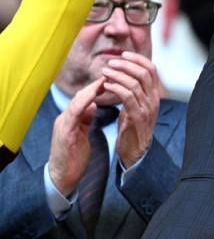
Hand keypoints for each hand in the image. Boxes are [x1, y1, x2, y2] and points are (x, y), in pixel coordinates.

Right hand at [48, 78, 105, 194]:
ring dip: (90, 91)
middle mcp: (65, 119)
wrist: (62, 177)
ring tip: (103, 81)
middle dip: (95, 85)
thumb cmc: (73, 156)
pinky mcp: (64, 133)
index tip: (113, 79)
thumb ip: (85, 118)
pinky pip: (73, 114)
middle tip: (110, 74)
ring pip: (76, 102)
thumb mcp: (81, 133)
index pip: (85, 98)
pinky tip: (93, 99)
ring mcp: (63, 125)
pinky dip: (83, 104)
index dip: (98, 87)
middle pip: (80, 96)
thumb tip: (92, 105)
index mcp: (71, 119)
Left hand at [101, 52, 160, 167]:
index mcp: (154, 95)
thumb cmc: (132, 129)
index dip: (138, 59)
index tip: (124, 54)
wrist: (135, 153)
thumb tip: (124, 75)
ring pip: (135, 83)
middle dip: (127, 64)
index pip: (151, 69)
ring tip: (105, 71)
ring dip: (118, 75)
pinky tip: (106, 86)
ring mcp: (147, 108)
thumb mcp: (135, 106)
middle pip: (144, 73)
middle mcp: (153, 99)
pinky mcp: (137, 117)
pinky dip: (116, 88)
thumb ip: (133, 92)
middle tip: (111, 62)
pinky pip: (128, 97)